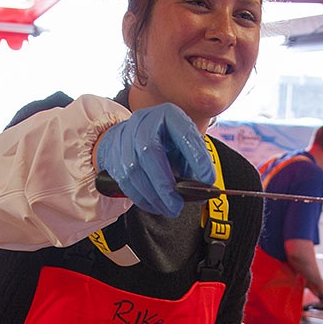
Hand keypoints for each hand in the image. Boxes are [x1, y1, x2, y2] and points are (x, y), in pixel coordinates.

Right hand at [95, 103, 214, 216]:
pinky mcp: (114, 156)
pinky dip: (141, 198)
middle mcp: (144, 122)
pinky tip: (154, 205)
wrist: (131, 136)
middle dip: (165, 184)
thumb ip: (193, 165)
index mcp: (169, 115)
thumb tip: (202, 193)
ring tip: (169, 209)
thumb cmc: (164, 142)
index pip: (184, 134)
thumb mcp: (182, 145)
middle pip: (150, 152)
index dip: (197, 158)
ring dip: (153, 196)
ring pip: (135, 170)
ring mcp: (125, 138)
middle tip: (178, 205)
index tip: (208, 180)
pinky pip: (125, 181)